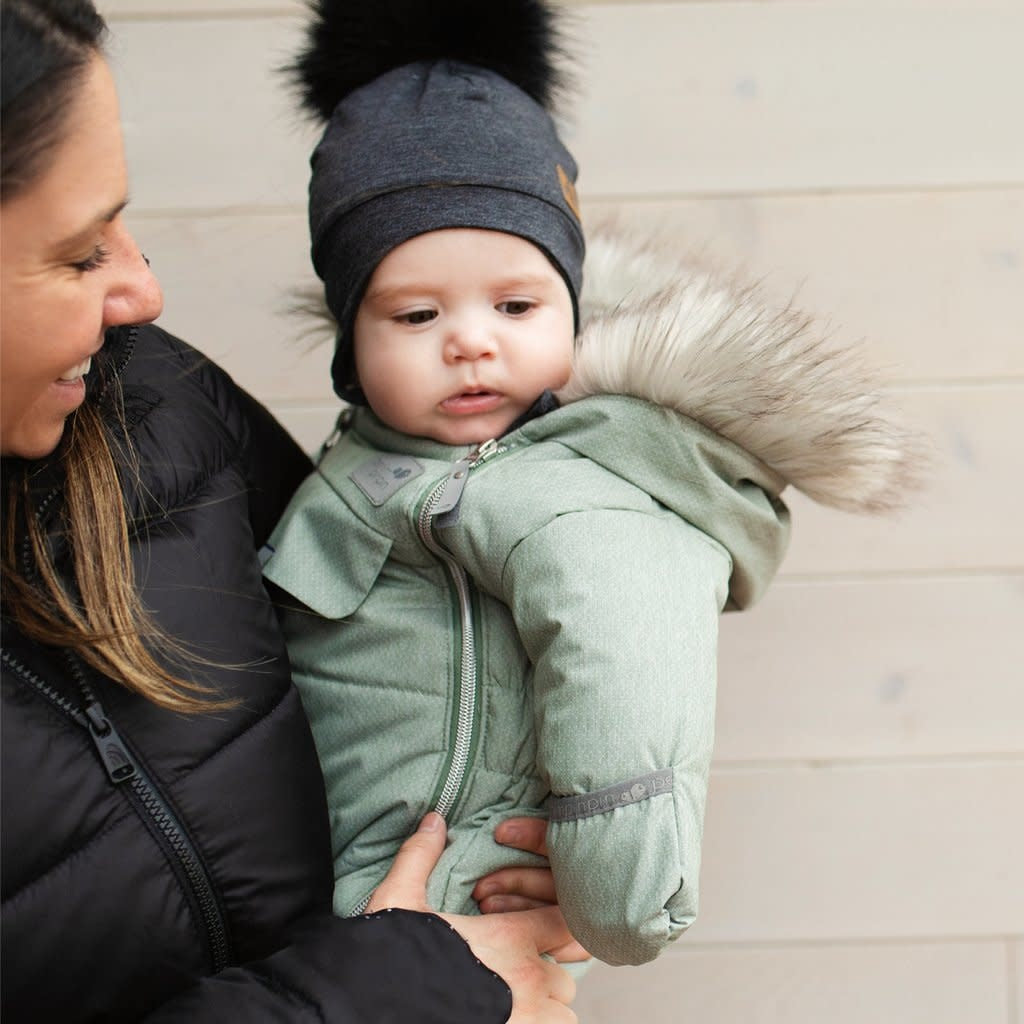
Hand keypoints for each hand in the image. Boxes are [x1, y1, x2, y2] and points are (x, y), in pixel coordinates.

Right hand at [368, 813, 577, 1022]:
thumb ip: (421, 857)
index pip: (564, 923)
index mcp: (508, 937)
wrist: (375, 1012)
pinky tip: (509, 1022)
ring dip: (546, 1010)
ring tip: (514, 1005)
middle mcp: (528, 979)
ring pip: (563, 1015)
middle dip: (545, 978)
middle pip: (563, 979)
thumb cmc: (391, 957)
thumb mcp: (400, 900)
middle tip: (514, 978)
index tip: (531, 934)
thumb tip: (433, 820)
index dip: (553, 927)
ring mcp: (528, 1019)